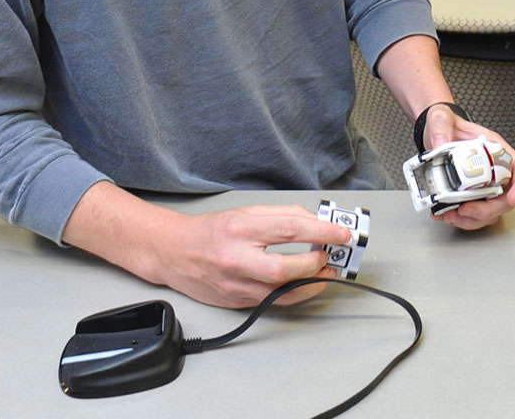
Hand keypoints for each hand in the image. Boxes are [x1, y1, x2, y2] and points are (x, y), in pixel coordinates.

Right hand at [142, 204, 353, 308]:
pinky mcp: (236, 301)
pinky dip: (294, 295)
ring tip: (324, 274)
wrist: (173, 252)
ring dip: (311, 284)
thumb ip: (279, 215)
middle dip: (316, 264)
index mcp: (240, 227)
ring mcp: (236, 284)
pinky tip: (305, 286)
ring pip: (282, 292)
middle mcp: (236, 257)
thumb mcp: (243, 212)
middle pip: (286, 267)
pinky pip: (273, 302)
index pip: (289, 228)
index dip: (321, 232)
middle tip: (329, 256)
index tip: (341, 233)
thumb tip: (313, 222)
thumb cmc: (209, 231)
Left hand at [418, 107, 514, 230]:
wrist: (433, 133)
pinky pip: (474, 214)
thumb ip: (441, 127)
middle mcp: (494, 169)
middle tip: (466, 210)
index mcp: (495, 149)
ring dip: (473, 219)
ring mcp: (484, 185)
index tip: (511, 198)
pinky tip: (446, 214)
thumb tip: (440, 143)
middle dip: (488, 210)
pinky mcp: (471, 195)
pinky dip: (462, 219)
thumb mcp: (441, 118)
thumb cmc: (446, 124)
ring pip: (491, 211)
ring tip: (452, 215)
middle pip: (506, 197)